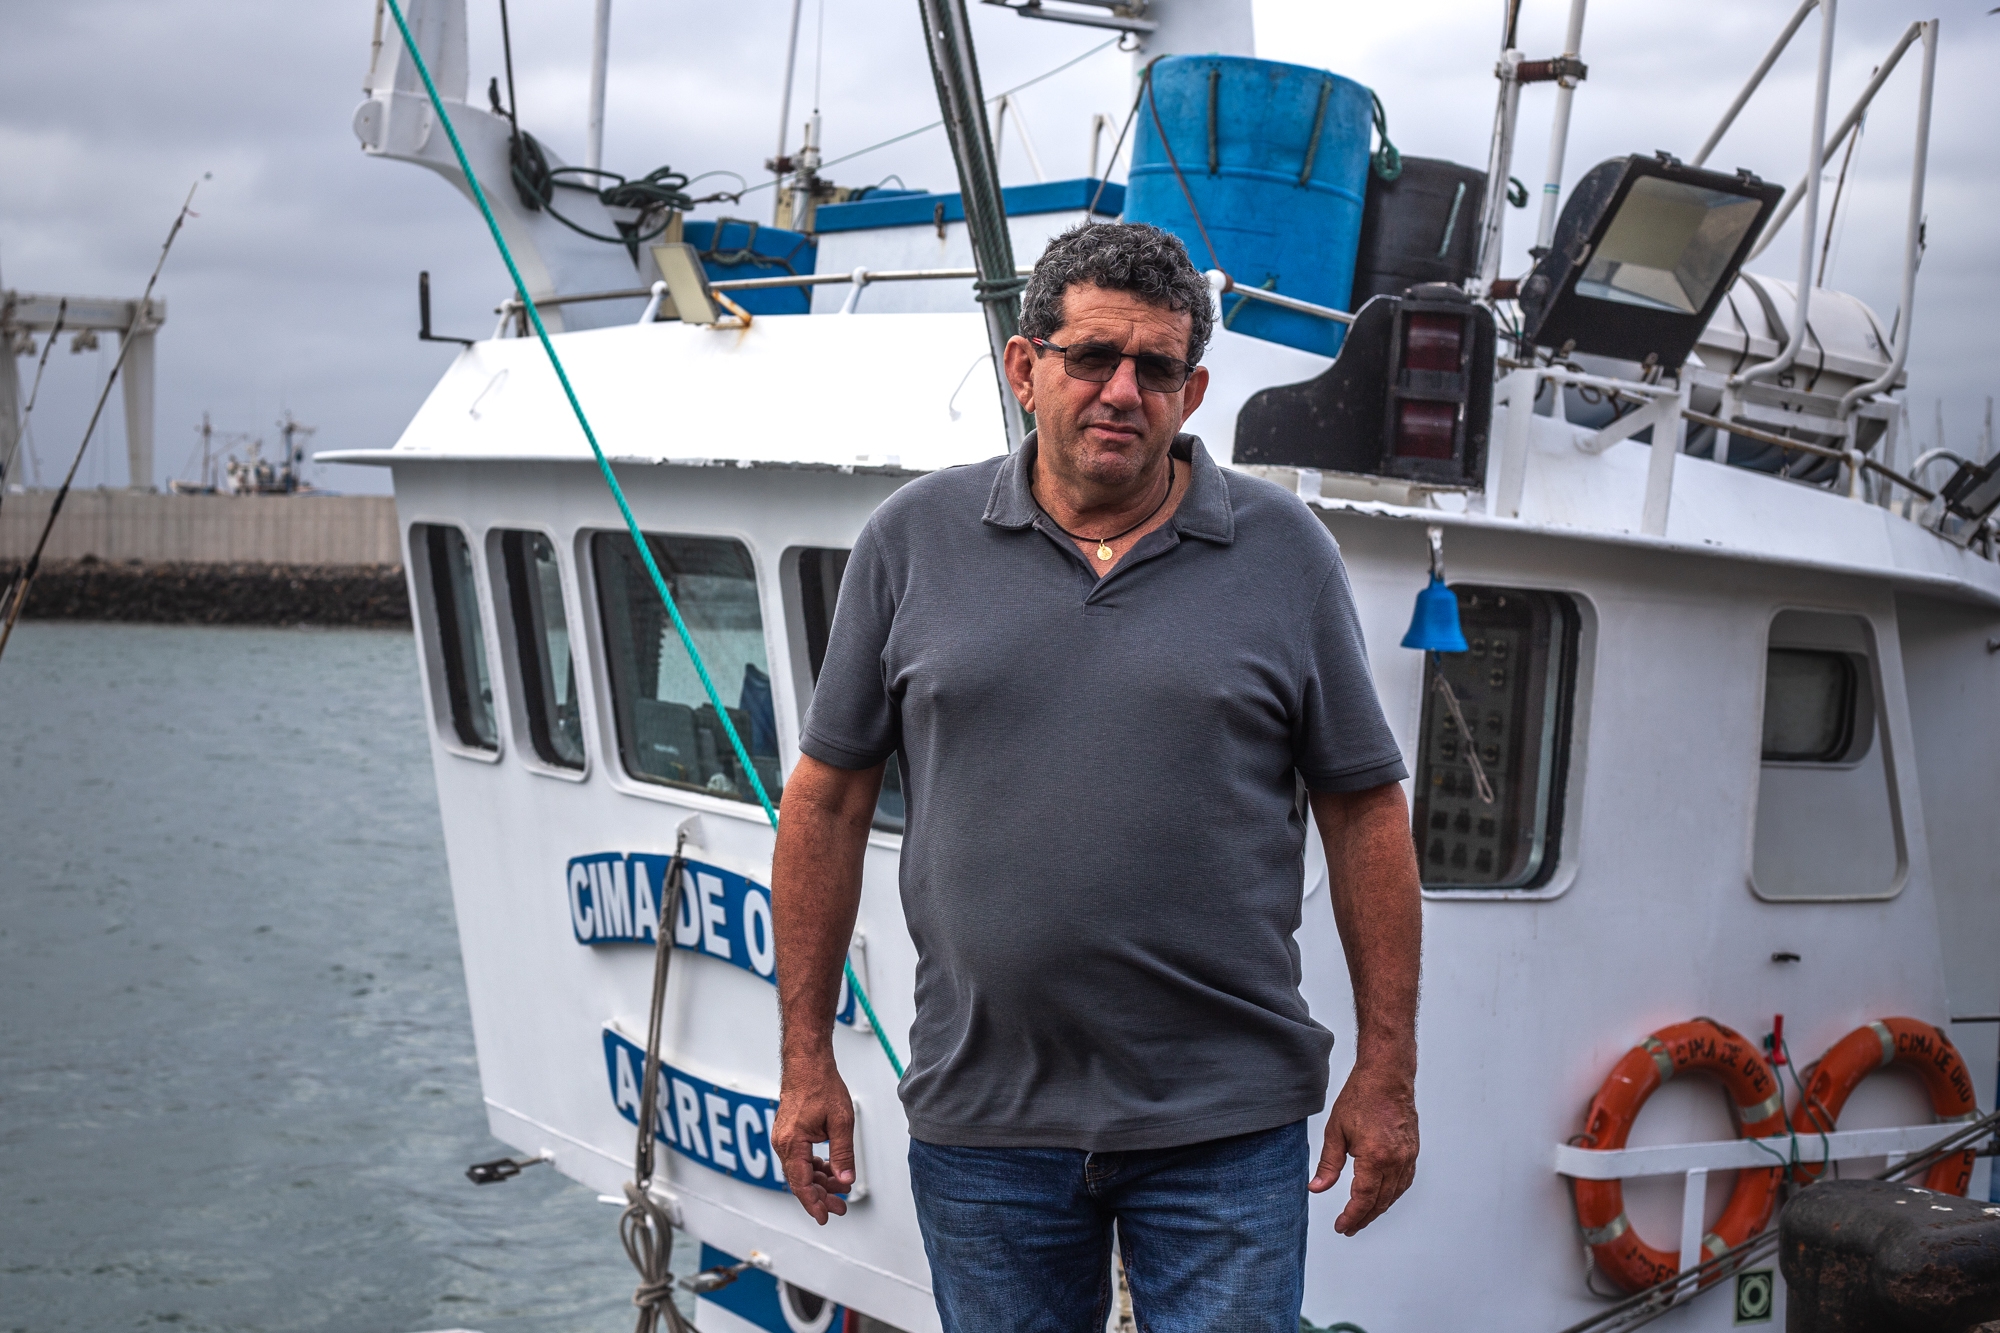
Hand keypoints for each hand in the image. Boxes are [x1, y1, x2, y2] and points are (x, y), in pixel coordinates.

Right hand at [773, 1050, 855, 1224]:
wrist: (807, 1063)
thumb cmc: (821, 1085)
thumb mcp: (840, 1122)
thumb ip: (843, 1154)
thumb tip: (845, 1180)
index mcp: (792, 1143)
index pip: (801, 1183)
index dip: (814, 1203)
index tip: (825, 1217)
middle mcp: (783, 1143)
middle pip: (800, 1181)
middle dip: (821, 1196)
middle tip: (840, 1207)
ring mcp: (784, 1139)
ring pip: (801, 1171)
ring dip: (820, 1182)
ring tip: (840, 1190)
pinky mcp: (789, 1134)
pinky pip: (800, 1159)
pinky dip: (815, 1168)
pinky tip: (830, 1171)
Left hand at [1310, 1057, 1417, 1234]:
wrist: (1387, 1076)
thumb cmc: (1361, 1097)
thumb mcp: (1336, 1131)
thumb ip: (1328, 1164)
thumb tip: (1317, 1188)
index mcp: (1375, 1157)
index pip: (1364, 1199)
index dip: (1352, 1216)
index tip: (1342, 1226)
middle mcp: (1396, 1160)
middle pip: (1380, 1201)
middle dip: (1363, 1217)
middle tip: (1348, 1226)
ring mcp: (1407, 1157)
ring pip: (1394, 1194)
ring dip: (1378, 1208)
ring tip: (1362, 1216)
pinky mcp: (1412, 1151)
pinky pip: (1404, 1182)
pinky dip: (1392, 1194)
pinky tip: (1382, 1197)